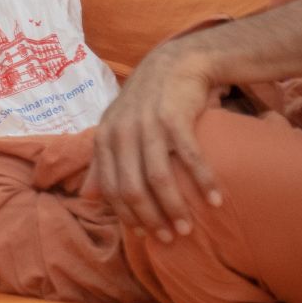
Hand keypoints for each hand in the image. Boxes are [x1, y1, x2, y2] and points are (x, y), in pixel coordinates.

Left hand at [85, 40, 221, 241]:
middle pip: (132, 188)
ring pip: (158, 179)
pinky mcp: (175, 118)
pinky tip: (215, 201)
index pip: (110, 188)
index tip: (145, 234)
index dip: (127, 215)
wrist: (173, 64)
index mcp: (104, 139)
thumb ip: (100, 163)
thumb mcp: (113, 128)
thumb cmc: (144, 103)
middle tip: (170, 238)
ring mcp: (148, 126)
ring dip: (174, 208)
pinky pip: (189, 158)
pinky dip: (203, 182)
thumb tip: (85, 197)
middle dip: (151, 219)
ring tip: (189, 229)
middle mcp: (122, 134)